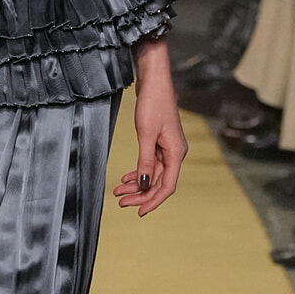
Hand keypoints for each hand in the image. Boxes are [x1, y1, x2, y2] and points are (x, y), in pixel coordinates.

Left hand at [115, 45, 186, 214]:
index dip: (152, 201)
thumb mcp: (146, 134)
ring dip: (136, 184)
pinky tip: (127, 177)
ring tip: (118, 191)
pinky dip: (138, 171)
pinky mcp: (159, 142)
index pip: (166, 186)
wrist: (154, 81)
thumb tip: (143, 184)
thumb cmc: (153, 103)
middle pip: (158, 182)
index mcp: (176, 153)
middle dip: (140, 194)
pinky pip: (150, 163)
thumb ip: (145, 161)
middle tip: (120, 201)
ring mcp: (167, 148)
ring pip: (152, 174)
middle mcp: (175, 153)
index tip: (138, 212)